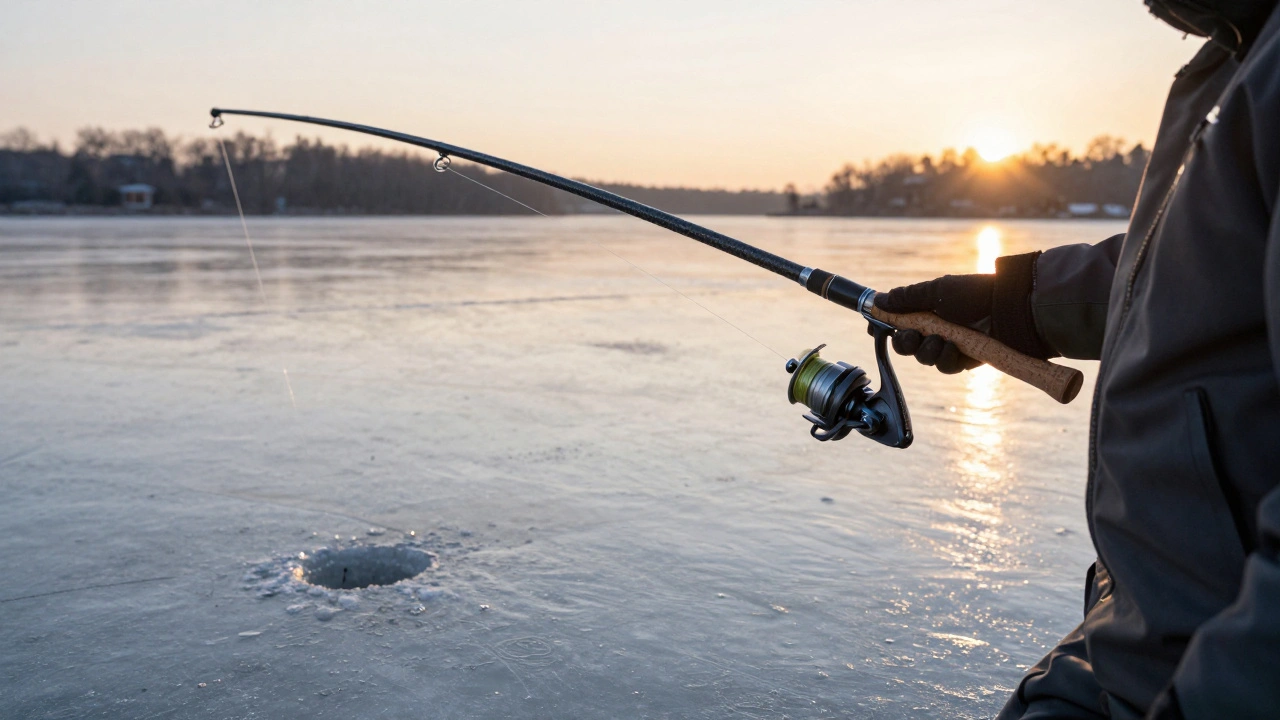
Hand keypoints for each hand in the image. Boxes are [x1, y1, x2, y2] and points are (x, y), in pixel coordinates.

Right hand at [873, 252, 1051, 373]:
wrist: (1012, 310)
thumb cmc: (977, 294)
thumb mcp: (939, 290)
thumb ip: (907, 298)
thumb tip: (877, 300)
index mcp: (927, 309)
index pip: (898, 320)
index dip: (884, 326)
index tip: (874, 329)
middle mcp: (936, 327)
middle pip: (906, 344)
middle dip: (905, 341)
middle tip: (912, 335)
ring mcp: (951, 344)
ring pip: (924, 358)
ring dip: (927, 350)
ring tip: (941, 340)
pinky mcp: (966, 359)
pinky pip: (946, 367)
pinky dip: (946, 358)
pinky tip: (954, 348)